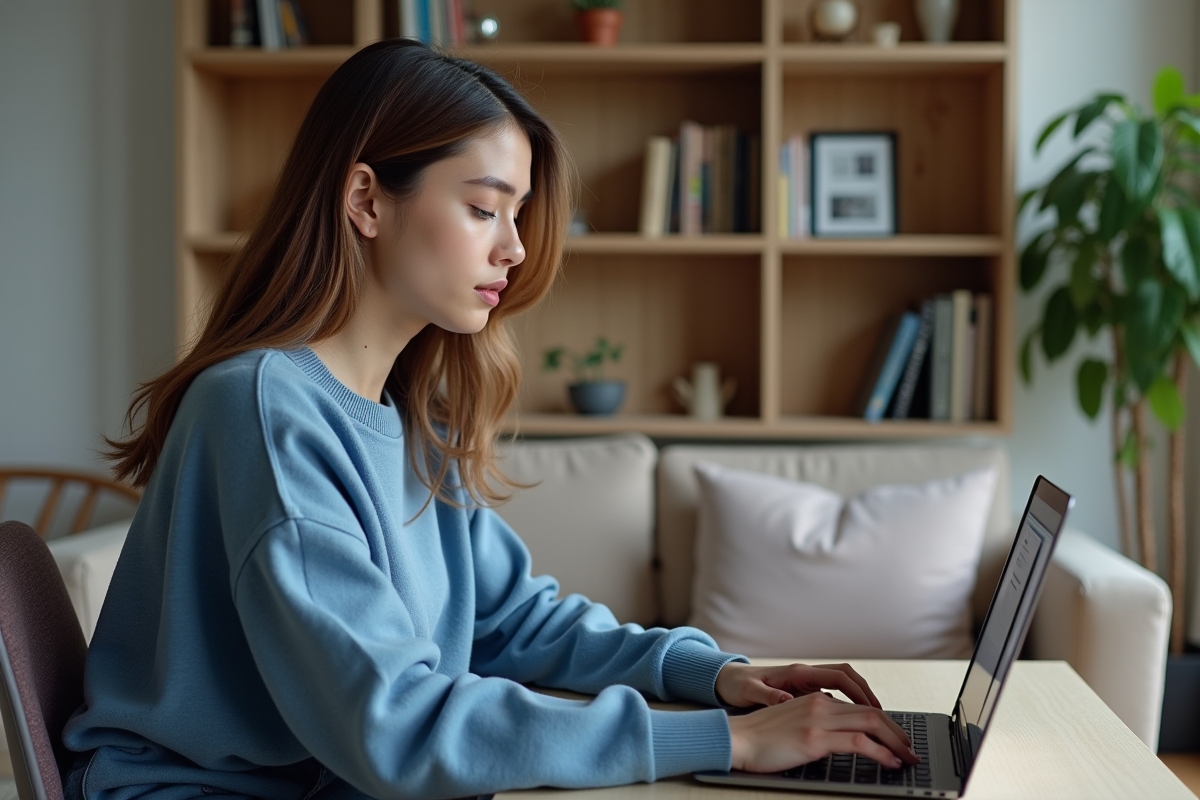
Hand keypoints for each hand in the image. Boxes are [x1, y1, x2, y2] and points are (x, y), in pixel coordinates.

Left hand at [715, 661, 881, 708]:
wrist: (727, 680)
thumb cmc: (738, 685)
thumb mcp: (749, 692)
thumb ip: (768, 696)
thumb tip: (786, 701)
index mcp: (796, 672)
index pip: (839, 676)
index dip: (859, 691)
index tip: (874, 708)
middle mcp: (805, 673)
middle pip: (847, 677)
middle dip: (868, 694)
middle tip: (884, 717)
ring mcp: (805, 681)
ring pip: (843, 685)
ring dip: (860, 699)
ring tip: (875, 721)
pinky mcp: (803, 690)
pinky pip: (833, 694)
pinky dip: (847, 704)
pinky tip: (852, 722)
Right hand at [727, 693, 918, 772]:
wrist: (737, 739)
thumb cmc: (760, 737)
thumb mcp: (793, 722)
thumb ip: (815, 720)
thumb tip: (838, 733)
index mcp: (815, 699)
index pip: (860, 707)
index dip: (884, 723)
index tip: (896, 738)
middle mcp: (820, 704)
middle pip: (871, 713)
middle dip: (897, 732)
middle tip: (910, 749)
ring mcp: (818, 719)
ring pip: (871, 724)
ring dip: (895, 742)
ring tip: (907, 758)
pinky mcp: (815, 738)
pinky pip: (859, 743)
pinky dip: (881, 753)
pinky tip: (889, 762)